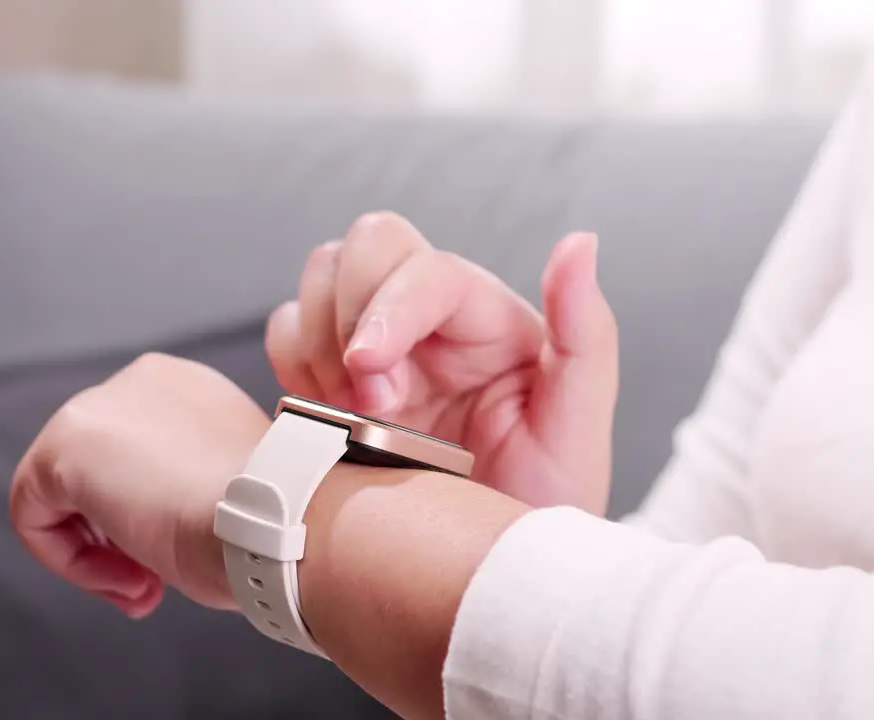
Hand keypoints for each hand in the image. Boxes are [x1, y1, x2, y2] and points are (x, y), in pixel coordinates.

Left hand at [8, 353, 266, 618]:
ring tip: (144, 588)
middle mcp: (140, 382)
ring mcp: (99, 407)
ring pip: (59, 495)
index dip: (146, 517)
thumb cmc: (273, 521)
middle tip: (154, 585)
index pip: (136, 456)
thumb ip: (184, 487)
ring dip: (97, 555)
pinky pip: (34, 515)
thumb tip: (150, 522)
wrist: (281, 519)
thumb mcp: (230, 489)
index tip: (173, 561)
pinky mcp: (64, 445)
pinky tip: (126, 579)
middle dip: (118, 538)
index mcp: (186, 388)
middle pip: (93, 473)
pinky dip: (70, 561)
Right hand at [266, 212, 617, 512]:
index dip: (387, 310)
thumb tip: (579, 244)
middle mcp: (430, 318)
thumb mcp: (576, 432)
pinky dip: (292, 363)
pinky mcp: (332, 375)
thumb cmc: (537, 505)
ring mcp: (378, 343)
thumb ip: (585, 333)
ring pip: (320, 274)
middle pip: (369, 244)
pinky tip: (328, 414)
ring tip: (350, 413)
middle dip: (346, 314)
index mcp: (485, 319)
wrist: (482, 577)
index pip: (427, 270)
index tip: (370, 379)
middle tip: (364, 403)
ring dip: (317, 340)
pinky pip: (288, 330)